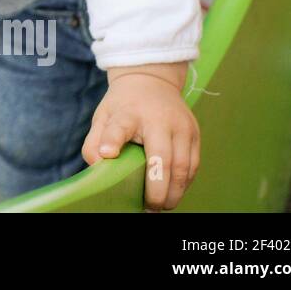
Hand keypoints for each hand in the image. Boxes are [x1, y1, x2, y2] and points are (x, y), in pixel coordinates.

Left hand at [81, 70, 200, 210]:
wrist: (151, 81)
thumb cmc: (123, 106)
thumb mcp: (103, 116)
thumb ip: (95, 141)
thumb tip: (99, 167)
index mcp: (129, 113)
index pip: (120, 126)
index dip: (112, 140)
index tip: (107, 154)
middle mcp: (159, 119)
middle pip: (162, 158)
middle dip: (157, 189)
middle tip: (149, 207)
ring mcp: (181, 126)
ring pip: (183, 167)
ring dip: (174, 192)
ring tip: (161, 206)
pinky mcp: (195, 134)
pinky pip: (193, 166)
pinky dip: (184, 183)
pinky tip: (173, 193)